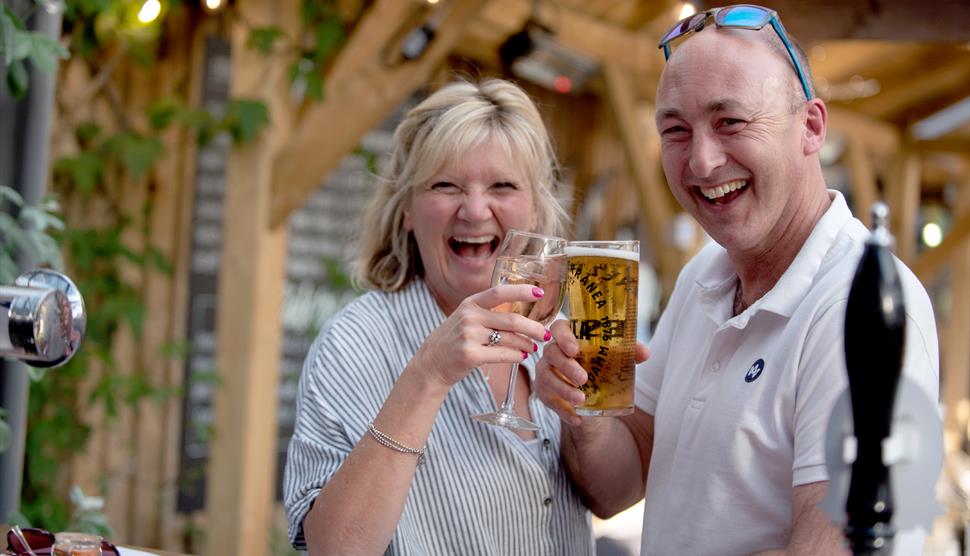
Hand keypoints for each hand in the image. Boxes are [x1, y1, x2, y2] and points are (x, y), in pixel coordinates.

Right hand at [413, 284, 550, 386]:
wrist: (431, 363)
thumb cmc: (455, 340)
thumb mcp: (466, 317)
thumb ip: (488, 312)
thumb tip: (523, 313)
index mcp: (470, 303)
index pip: (499, 292)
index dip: (521, 291)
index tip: (540, 292)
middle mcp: (469, 316)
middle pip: (512, 320)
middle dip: (534, 328)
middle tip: (546, 334)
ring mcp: (469, 336)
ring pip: (510, 339)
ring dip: (526, 345)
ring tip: (533, 347)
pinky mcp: (470, 355)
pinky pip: (503, 355)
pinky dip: (517, 357)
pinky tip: (521, 357)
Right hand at [536, 319, 649, 426]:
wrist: (593, 397)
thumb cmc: (600, 368)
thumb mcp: (615, 359)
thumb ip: (628, 352)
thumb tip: (644, 352)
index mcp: (569, 337)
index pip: (559, 328)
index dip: (564, 337)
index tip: (575, 349)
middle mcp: (553, 352)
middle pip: (552, 353)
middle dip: (567, 366)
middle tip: (583, 378)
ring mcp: (546, 372)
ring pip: (547, 377)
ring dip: (564, 389)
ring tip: (581, 399)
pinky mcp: (544, 392)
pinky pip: (550, 401)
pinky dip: (564, 411)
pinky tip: (577, 419)